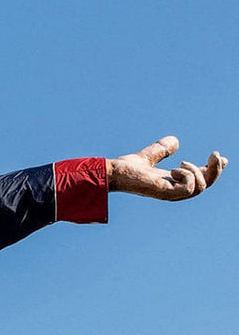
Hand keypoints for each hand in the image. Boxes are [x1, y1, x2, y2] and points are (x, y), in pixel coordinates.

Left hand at [108, 136, 227, 200]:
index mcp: (173, 182)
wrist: (112, 173)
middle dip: (215, 170)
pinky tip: (174, 169)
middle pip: (206, 184)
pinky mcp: (166, 192)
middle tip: (215, 154)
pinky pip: (190, 187)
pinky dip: (188, 175)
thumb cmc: (126, 169)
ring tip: (181, 163)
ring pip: (201, 186)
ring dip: (197, 171)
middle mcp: (174, 190)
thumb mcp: (149, 156)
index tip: (222, 158)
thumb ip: (161, 150)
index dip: (214, 170)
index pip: (200, 179)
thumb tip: (175, 141)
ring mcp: (170, 193)